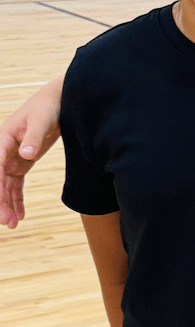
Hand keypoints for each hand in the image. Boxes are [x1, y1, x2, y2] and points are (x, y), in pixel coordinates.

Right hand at [0, 80, 62, 228]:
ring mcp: (11, 157)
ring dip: (8, 205)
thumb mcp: (42, 121)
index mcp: (3, 138)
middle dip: (0, 202)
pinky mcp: (21, 162)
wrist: (58, 102)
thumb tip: (26, 154)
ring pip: (6, 186)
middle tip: (5, 222)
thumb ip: (33, 137)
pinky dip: (17, 199)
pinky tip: (20, 215)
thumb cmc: (47, 108)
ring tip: (12, 224)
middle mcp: (3, 150)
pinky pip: (16, 184)